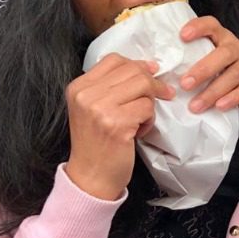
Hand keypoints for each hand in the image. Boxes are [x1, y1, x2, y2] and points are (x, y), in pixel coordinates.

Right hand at [65, 54, 173, 199]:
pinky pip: (147, 107)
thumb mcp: (92, 108)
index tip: (151, 73)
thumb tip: (148, 66)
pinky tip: (138, 132)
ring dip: (150, 102)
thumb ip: (110, 86)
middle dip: (151, 82)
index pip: (114, 59)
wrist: (90, 178)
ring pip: (143, 86)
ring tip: (142, 118)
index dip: (137, 64)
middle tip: (160, 95)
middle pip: (132, 70)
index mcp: (78, 87)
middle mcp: (86, 95)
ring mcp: (100, 109)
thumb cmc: (96, 143)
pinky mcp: (117, 124)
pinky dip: (149, 119)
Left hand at [179, 16, 238, 111]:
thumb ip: (194, 60)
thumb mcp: (212, 58)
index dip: (198, 27)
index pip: (212, 25)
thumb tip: (162, 73)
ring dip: (213, 91)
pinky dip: (232, 98)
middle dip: (204, 69)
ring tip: (196, 106)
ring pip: (234, 74)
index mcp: (222, 37)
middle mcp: (238, 46)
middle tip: (184, 84)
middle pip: (224, 53)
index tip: (182, 36)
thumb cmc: (224, 69)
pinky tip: (219, 107)